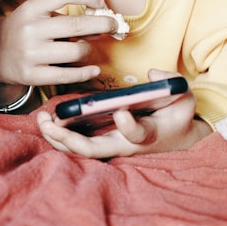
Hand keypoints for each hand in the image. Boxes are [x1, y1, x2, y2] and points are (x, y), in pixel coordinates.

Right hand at [0, 0, 118, 106]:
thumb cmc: (24, 31)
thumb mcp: (36, 16)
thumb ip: (63, 16)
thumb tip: (101, 22)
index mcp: (31, 8)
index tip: (101, 2)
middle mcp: (30, 29)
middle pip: (76, 25)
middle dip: (102, 24)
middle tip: (113, 25)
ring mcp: (30, 53)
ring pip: (75, 50)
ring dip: (88, 49)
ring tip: (85, 48)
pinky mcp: (32, 75)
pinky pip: (67, 74)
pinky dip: (86, 72)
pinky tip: (94, 69)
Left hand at [37, 70, 212, 156]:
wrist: (177, 138)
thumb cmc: (178, 117)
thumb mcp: (185, 98)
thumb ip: (171, 84)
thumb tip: (151, 75)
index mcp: (148, 135)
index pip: (136, 135)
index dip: (129, 127)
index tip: (122, 112)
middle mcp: (125, 144)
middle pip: (93, 150)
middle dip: (68, 139)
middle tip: (48, 123)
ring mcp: (112, 145)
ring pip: (80, 149)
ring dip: (58, 137)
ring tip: (41, 119)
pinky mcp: (104, 141)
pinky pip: (78, 142)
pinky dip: (60, 134)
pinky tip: (47, 120)